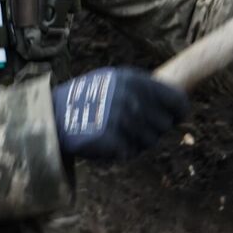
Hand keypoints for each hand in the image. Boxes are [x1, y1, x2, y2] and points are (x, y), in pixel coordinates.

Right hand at [50, 67, 188, 161]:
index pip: (174, 99)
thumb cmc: (86, 100)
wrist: (53, 117)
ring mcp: (120, 118)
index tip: (178, 116)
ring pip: (149, 142)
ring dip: (136, 143)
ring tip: (116, 134)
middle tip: (133, 129)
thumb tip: (175, 102)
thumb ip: (141, 90)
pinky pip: (129, 153)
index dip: (179, 110)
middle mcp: (129, 97)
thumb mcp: (112, 82)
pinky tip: (106, 143)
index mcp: (132, 79)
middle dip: (152, 130)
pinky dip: (120, 152)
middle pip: (163, 125)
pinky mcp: (111, 138)